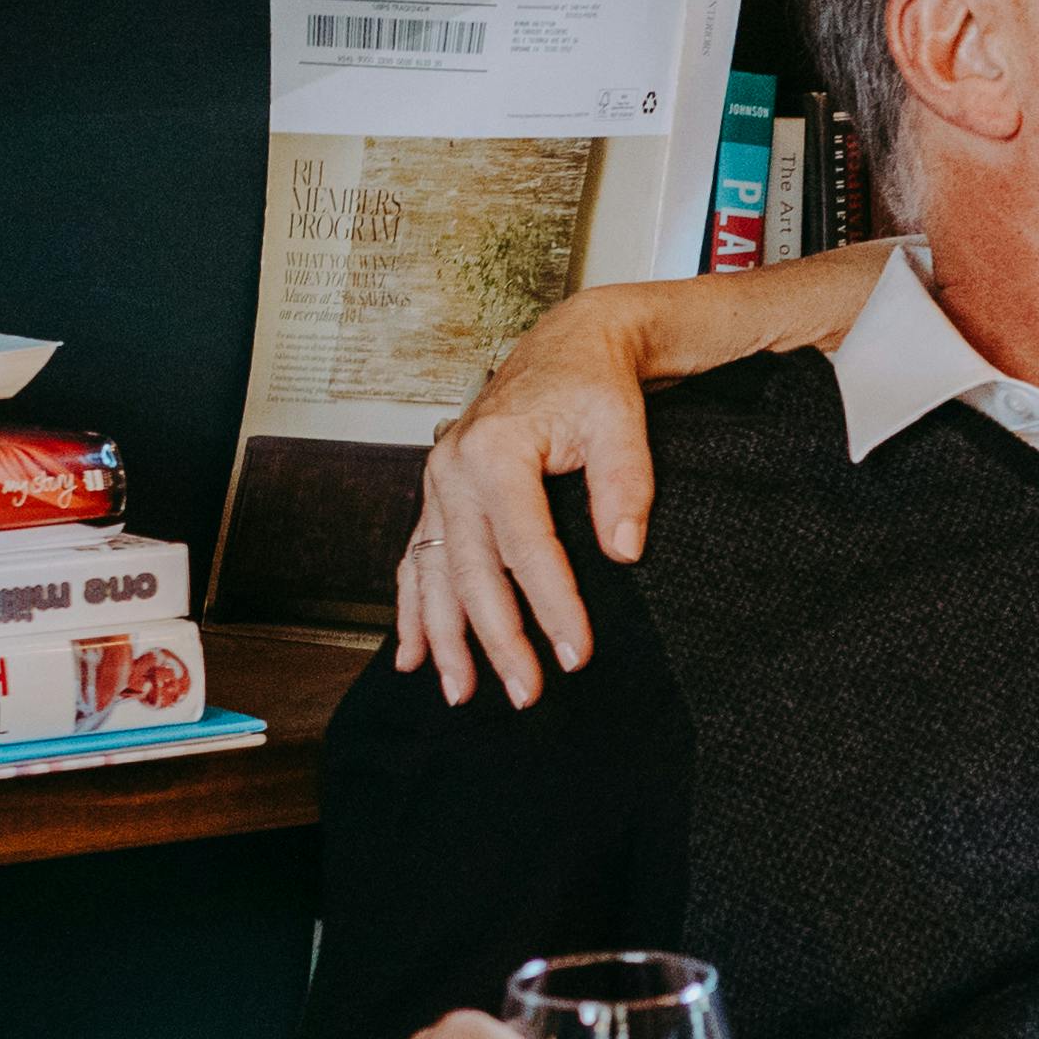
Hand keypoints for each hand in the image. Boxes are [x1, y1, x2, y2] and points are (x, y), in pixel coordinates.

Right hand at [396, 295, 669, 707]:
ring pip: (435, 574)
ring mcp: (439, 484)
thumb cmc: (595, 382)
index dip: (552, 605)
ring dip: (445, 638)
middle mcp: (453, 469)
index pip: (526, 546)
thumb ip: (625, 484)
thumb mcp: (621, 422)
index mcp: (495, 449)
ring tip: (462, 693)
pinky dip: (412, 609)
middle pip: (473, 571)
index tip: (577, 654)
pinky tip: (413, 655)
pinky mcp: (441, 497)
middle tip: (528, 693)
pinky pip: (418, 560)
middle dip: (498, 639)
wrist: (568, 346)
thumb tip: (625, 550)